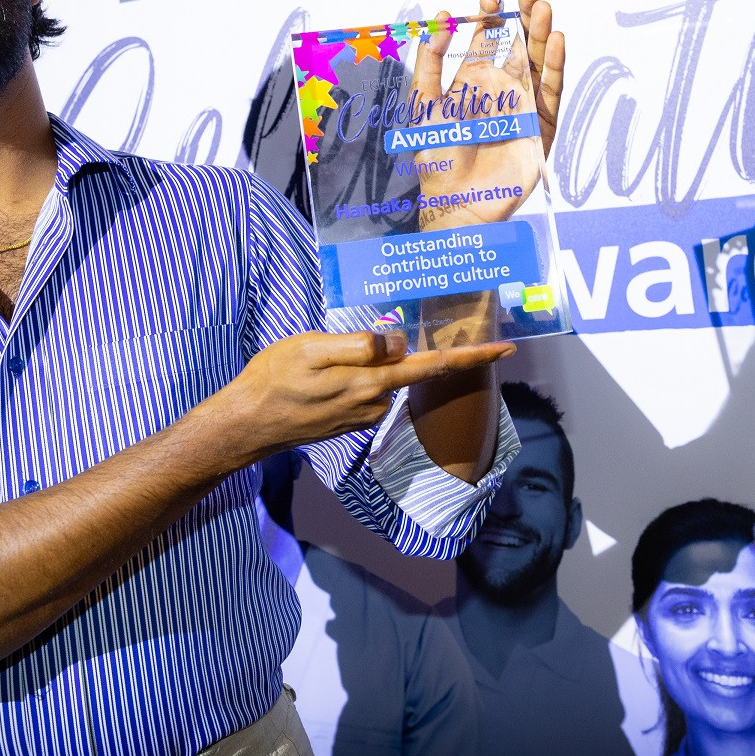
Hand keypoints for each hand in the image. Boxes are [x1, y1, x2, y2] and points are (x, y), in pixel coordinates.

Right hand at [201, 330, 515, 464]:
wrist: (248, 425)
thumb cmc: (274, 380)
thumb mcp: (311, 349)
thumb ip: (358, 346)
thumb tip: (396, 341)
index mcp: (370, 382)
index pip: (433, 366)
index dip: (472, 358)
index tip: (506, 348)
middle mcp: (374, 402)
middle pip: (415, 371)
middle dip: (439, 354)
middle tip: (455, 330)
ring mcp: (362, 414)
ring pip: (389, 378)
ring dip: (386, 362)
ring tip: (363, 342)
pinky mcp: (349, 418)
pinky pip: (370, 389)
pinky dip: (369, 374)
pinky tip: (337, 366)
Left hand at [413, 0, 565, 229]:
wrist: (457, 202)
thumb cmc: (437, 157)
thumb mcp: (423, 103)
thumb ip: (429, 61)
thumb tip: (439, 18)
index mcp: (474, 83)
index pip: (487, 43)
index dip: (489, 21)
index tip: (488, 3)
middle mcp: (502, 91)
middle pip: (519, 46)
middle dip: (523, 18)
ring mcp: (523, 107)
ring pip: (539, 63)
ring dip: (541, 35)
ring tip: (543, 7)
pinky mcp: (541, 128)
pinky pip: (551, 92)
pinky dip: (555, 66)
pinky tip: (555, 40)